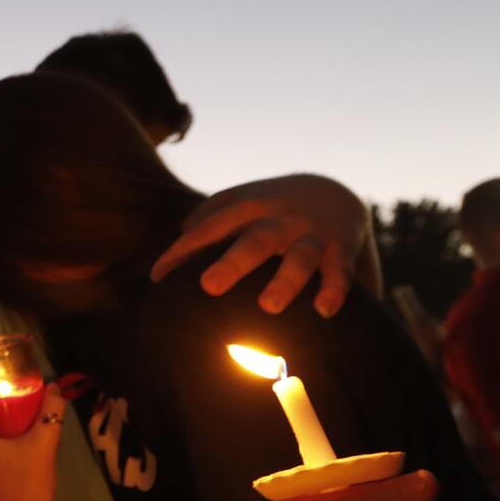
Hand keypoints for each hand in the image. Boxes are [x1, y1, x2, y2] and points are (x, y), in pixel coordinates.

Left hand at [150, 175, 372, 316]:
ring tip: (268, 306)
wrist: (334, 189)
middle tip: (208, 286)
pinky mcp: (341, 250)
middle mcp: (278, 221)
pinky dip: (334, 290)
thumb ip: (205, 221)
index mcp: (246, 209)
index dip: (183, 252)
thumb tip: (172, 252)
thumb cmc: (270, 206)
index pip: (209, 230)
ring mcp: (310, 235)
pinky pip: (339, 271)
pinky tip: (323, 311)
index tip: (158, 278)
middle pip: (254, 241)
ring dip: (285, 281)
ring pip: (299, 258)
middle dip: (232, 263)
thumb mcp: (237, 202)